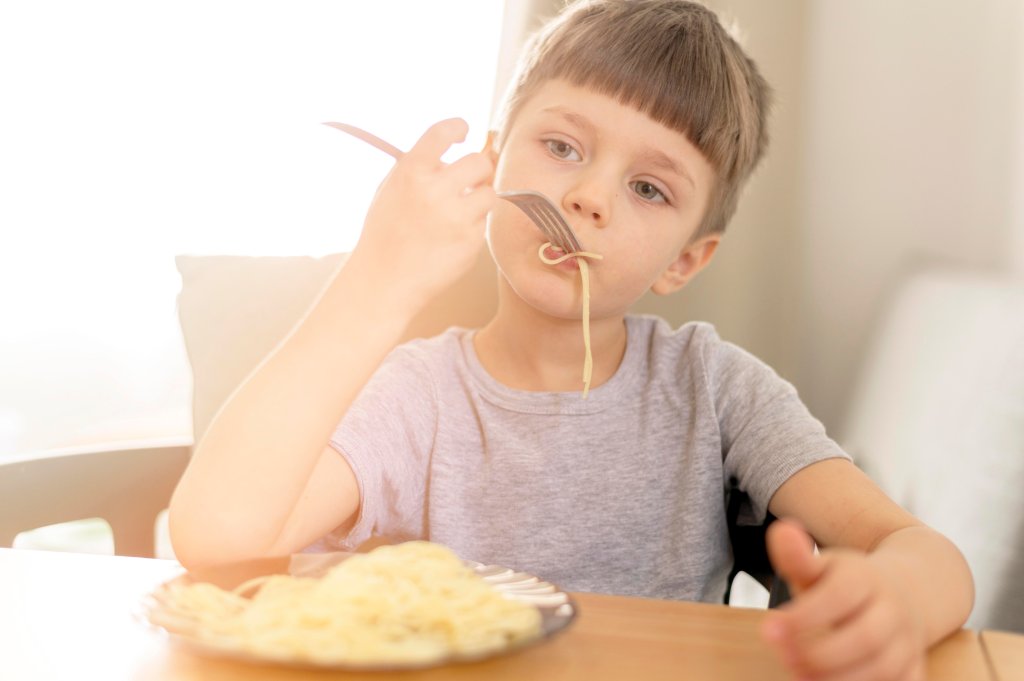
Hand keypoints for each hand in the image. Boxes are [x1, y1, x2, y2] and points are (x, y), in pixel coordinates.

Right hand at [353, 117, 495, 308]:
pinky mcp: (470, 241)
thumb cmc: (386, 235)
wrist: (383, 280)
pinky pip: (483, 223)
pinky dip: (473, 227)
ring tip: (459, 212)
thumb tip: (457, 150)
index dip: (459, 128)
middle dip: (479, 170)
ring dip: (479, 199)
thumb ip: (421, 168)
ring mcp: (455, 216)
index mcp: (411, 171)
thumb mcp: (391, 189)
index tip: (466, 133)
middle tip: (470, 182)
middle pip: (480, 162)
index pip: (444, 132)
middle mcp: (434, 190)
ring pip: (489, 193)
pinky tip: (451, 238)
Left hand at [761, 519, 927, 680]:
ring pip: (884, 669)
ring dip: (840, 679)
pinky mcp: (914, 670)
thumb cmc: (847, 583)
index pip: (838, 596)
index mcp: (865, 578)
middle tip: (785, 657)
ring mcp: (907, 642)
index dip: (804, 615)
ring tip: (801, 676)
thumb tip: (781, 531)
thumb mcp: (820, 566)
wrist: (907, 591)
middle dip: (821, 654)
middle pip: (865, 637)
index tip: (769, 628)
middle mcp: (892, 610)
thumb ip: (797, 556)